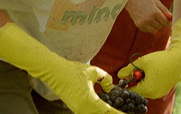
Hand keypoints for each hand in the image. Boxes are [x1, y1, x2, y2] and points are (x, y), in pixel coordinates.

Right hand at [0, 23, 121, 113]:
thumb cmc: (73, 70)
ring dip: (106, 113)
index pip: (108, 112)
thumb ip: (106, 79)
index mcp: (90, 101)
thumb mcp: (94, 71)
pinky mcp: (76, 108)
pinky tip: (105, 108)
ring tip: (117, 110)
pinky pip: (90, 112)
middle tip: (126, 113)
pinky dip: (99, 111)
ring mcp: (78, 110)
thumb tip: (111, 87)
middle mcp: (84, 109)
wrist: (54, 72)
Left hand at [117, 15, 180, 98]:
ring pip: (146, 88)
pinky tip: (156, 71)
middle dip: (136, 80)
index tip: (125, 75)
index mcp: (148, 89)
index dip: (126, 83)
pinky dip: (151, 80)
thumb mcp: (142, 62)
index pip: (131, 90)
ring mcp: (161, 93)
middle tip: (140, 69)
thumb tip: (119, 75)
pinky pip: (154, 87)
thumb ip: (129, 69)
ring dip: (144, 80)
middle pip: (138, 89)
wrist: (179, 58)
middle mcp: (154, 94)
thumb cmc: (160, 59)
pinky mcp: (165, 89)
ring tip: (149, 69)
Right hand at [125, 0, 171, 32]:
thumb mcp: (157, 2)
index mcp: (155, 12)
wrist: (132, 0)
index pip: (165, 22)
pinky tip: (149, 21)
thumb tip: (171, 17)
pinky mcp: (139, 25)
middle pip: (161, 26)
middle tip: (161, 19)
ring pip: (155, 30)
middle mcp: (149, 19)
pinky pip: (148, 30)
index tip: (168, 20)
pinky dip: (150, 28)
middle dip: (163, 23)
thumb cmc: (145, 0)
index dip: (168, 22)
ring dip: (157, 26)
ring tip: (155, 20)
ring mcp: (143, 23)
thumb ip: (165, 10)